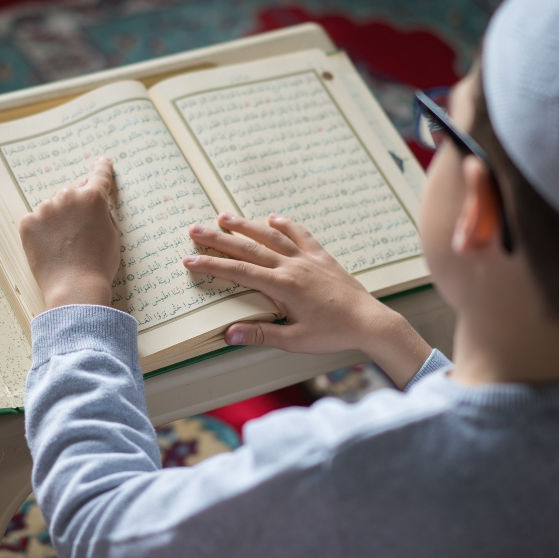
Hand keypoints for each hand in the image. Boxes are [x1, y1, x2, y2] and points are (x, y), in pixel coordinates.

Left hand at [18, 157, 119, 309]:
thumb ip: (103, 213)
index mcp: (93, 198)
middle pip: (72, 193)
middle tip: (80, 230)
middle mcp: (68, 197)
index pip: (100, 176)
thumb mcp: (113, 235)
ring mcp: (45, 209)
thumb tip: (94, 205)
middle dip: (76, 206)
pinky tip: (50, 248)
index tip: (103, 162)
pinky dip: (41, 231)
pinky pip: (36, 221)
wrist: (74, 287)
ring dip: (57, 219)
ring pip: (52, 208)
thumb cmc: (99, 264)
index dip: (102, 169)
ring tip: (64, 246)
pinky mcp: (27, 223)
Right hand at [183, 213, 432, 387]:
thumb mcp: (294, 341)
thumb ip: (260, 334)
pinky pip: (301, 234)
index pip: (239, 272)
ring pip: (271, 235)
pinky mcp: (322, 256)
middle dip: (219, 239)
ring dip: (246, 225)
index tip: (190, 259)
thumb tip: (228, 333)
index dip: (212, 265)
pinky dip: (286, 223)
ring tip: (224, 217)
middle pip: (249, 248)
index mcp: (283, 286)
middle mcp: (293, 266)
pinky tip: (272, 217)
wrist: (369, 321)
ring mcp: (308, 258)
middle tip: (195, 230)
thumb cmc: (332, 333)